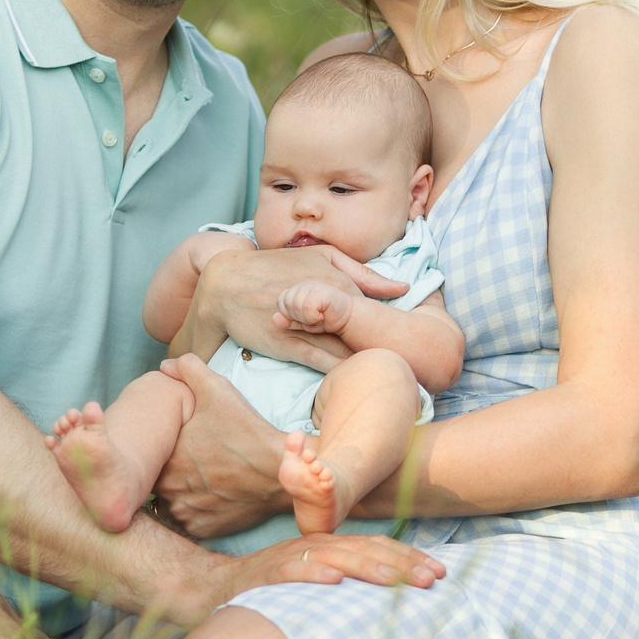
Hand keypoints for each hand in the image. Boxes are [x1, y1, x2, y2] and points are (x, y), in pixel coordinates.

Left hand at [151, 355, 293, 538]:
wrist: (280, 470)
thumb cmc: (246, 430)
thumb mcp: (217, 389)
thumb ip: (186, 369)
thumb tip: (165, 365)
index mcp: (162, 457)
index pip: (147, 455)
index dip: (160, 449)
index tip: (176, 444)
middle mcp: (166, 489)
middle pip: (156, 480)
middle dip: (168, 472)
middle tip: (190, 462)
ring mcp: (183, 512)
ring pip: (170, 503)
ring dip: (179, 494)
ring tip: (201, 480)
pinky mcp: (201, 530)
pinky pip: (188, 522)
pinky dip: (196, 512)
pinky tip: (210, 497)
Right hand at [190, 246, 400, 370]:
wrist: (226, 284)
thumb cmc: (277, 266)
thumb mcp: (323, 257)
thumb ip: (364, 273)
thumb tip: (402, 288)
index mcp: (341, 283)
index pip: (381, 313)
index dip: (397, 330)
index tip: (412, 344)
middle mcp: (328, 305)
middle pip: (369, 335)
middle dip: (387, 350)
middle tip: (408, 367)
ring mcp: (309, 327)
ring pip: (350, 352)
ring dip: (367, 364)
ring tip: (384, 378)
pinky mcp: (289, 345)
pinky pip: (324, 363)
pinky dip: (342, 373)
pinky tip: (354, 381)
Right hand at [217, 528, 446, 599]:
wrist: (212, 588)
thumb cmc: (273, 591)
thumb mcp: (316, 585)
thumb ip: (349, 588)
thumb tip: (394, 604)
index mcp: (332, 549)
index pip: (378, 548)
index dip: (411, 557)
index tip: (441, 573)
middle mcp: (315, 548)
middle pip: (366, 549)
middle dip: (403, 563)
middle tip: (434, 579)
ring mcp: (290, 558)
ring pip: (335, 558)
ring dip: (368, 568)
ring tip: (396, 582)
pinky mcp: (266, 574)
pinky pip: (291, 572)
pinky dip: (312, 574)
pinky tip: (333, 583)